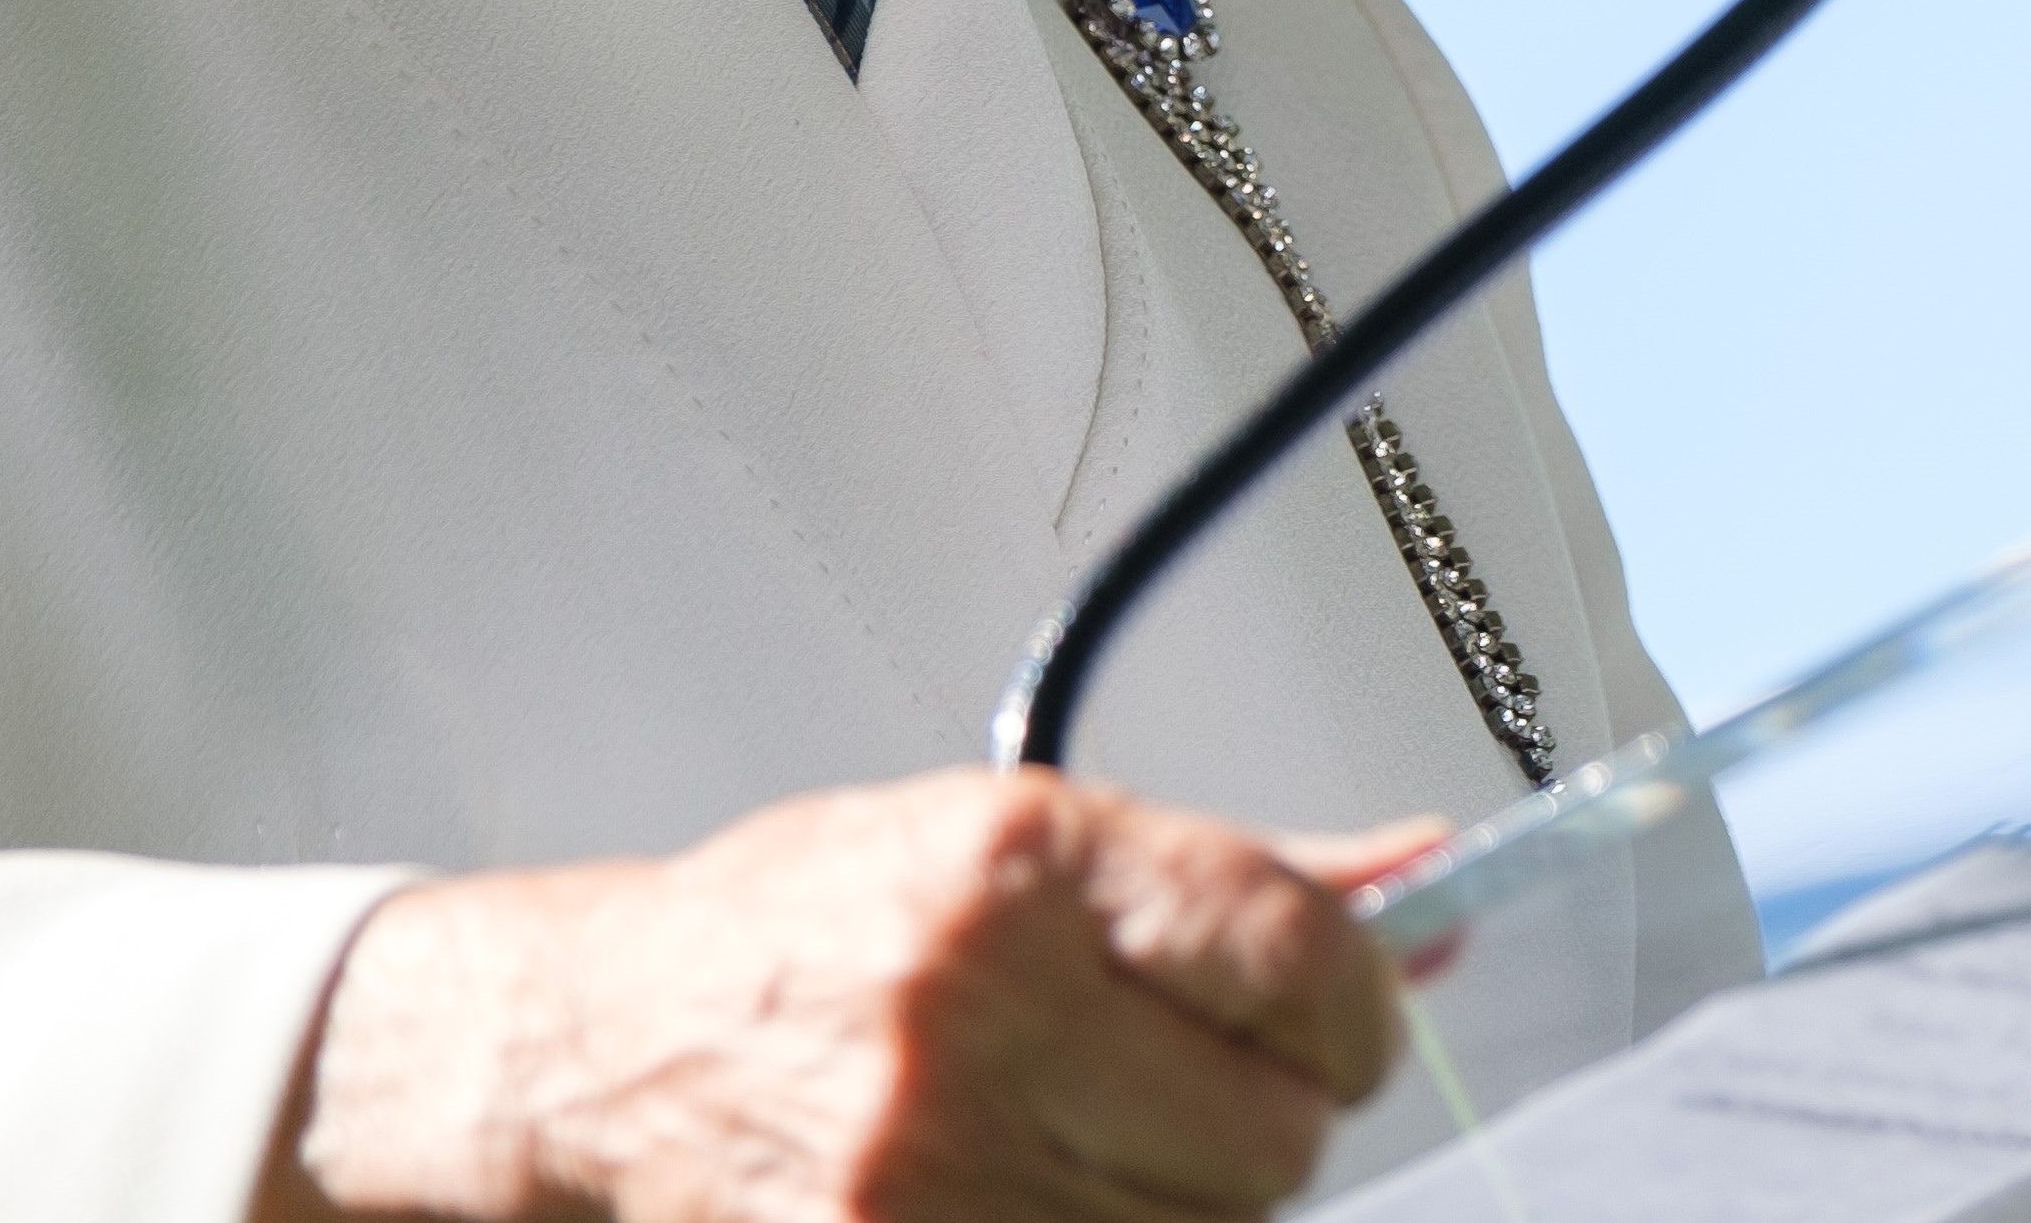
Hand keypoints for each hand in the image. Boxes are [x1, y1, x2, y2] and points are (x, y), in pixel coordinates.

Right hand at [266, 769, 1428, 1220]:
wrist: (607, 1056)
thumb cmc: (801, 938)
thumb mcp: (1008, 844)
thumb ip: (1228, 876)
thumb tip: (1424, 887)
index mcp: (1018, 875)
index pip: (1296, 952)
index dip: (1358, 1000)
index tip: (1348, 1009)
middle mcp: (978, 1020)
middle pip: (1273, 1133)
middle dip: (1265, 1114)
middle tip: (1189, 1082)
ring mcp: (935, 1174)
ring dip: (1181, 1198)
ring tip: (1086, 1136)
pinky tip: (1048, 1193)